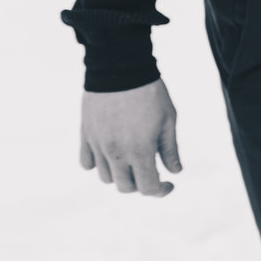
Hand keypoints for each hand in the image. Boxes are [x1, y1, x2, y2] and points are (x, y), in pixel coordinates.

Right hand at [80, 79, 180, 196]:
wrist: (120, 69)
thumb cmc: (150, 93)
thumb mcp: (168, 120)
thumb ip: (170, 149)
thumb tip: (175, 172)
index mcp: (139, 151)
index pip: (148, 187)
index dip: (161, 191)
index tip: (169, 184)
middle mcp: (115, 153)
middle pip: (125, 187)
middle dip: (141, 185)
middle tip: (152, 172)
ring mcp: (97, 145)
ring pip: (105, 177)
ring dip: (120, 176)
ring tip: (133, 162)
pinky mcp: (85, 135)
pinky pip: (86, 162)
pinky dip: (97, 165)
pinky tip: (111, 155)